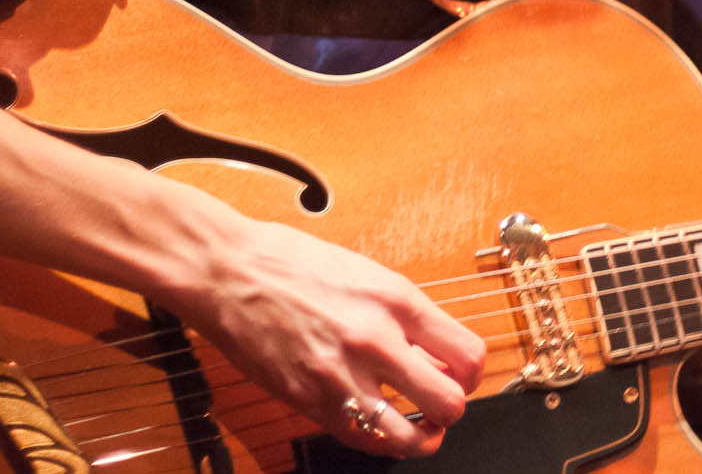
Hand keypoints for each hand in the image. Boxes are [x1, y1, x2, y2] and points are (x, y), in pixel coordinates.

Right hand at [171, 218, 485, 458]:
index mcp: (396, 299)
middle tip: (440, 402)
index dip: (473, 374)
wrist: (229, 270)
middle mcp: (376, 339)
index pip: (467, 355)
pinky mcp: (308, 400)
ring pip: (407, 438)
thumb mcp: (367, 273)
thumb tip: (434, 353)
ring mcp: (341, 375)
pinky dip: (376, 439)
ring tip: (417, 427)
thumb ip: (404, 315)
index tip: (462, 375)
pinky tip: (376, 425)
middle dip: (452, 408)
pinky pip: (359, 438)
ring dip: (421, 437)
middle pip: (448, 403)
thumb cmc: (293, 262)